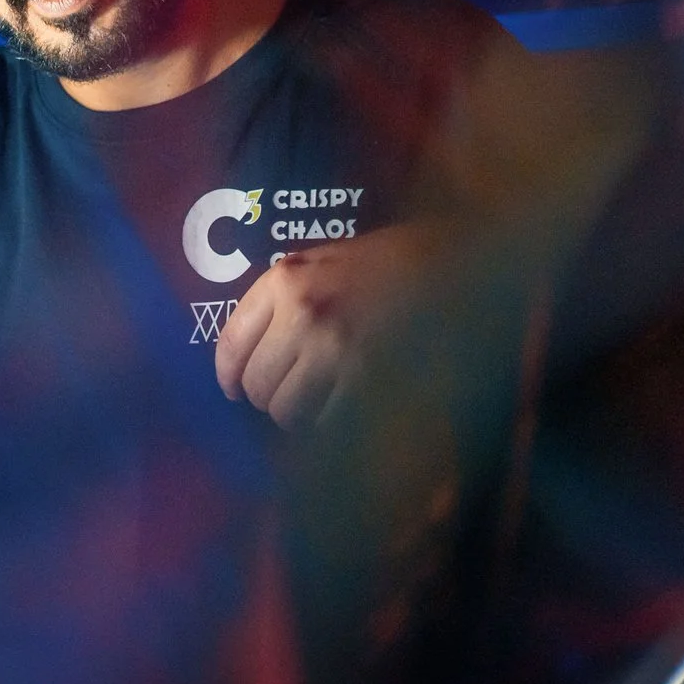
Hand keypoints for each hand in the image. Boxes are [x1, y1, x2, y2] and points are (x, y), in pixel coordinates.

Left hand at [214, 225, 441, 429]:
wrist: (453, 263)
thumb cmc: (389, 260)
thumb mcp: (323, 262)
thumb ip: (282, 299)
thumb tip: (249, 354)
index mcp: (285, 280)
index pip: (231, 344)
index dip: (229, 376)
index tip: (235, 389)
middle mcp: (302, 314)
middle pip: (258, 384)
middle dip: (268, 396)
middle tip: (288, 393)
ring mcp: (334, 349)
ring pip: (286, 410)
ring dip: (297, 413)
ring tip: (316, 401)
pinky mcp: (366, 378)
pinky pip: (325, 420)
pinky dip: (328, 422)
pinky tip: (342, 406)